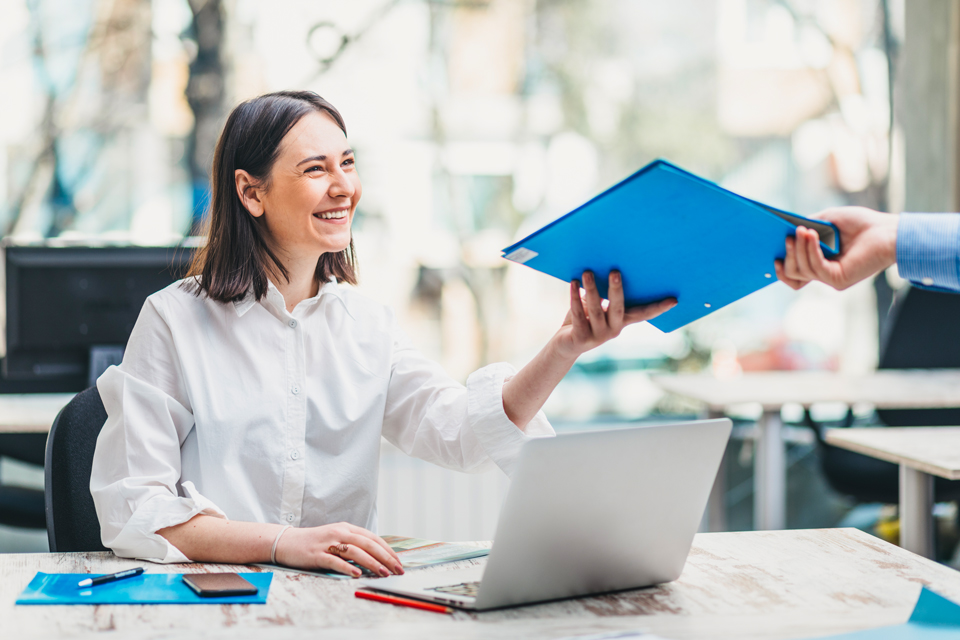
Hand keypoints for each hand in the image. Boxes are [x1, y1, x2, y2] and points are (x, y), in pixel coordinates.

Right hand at [274, 522, 402, 576]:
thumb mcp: (337, 537)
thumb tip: (376, 557)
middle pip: (368, 544)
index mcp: (347, 528)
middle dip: (386, 558)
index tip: (398, 562)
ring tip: (383, 573)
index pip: (373, 538)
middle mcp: (339, 532)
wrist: (287, 542)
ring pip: (355, 552)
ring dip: (372, 563)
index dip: (388, 550)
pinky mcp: (317, 554)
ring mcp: (328, 543)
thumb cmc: (315, 542)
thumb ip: (354, 544)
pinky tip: (357, 574)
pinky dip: (347, 567)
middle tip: (397, 570)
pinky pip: (335, 561)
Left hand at [554, 270, 676, 359]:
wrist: (565, 345)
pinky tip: (573, 283)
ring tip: (587, 272)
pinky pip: (579, 314)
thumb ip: (601, 294)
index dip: (658, 308)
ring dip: (592, 289)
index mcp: (621, 321)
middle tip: (615, 271)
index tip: (674, 300)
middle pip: (619, 309)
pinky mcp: (582, 338)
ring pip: (597, 310)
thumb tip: (605, 267)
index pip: (643, 314)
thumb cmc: (582, 320)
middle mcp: (613, 330)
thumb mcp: (595, 306)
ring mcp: (598, 336)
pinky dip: (575, 297)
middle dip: (617, 290)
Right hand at [775, 206, 898, 290]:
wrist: (887, 231)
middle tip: (788, 236)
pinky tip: (812, 234)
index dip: (782, 267)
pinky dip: (810, 250)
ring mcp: (831, 279)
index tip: (773, 254)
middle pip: (793, 274)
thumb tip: (785, 229)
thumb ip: (806, 226)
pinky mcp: (838, 280)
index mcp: (821, 263)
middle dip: (788, 254)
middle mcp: (824, 274)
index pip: (794, 275)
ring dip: (798, 248)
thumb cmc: (862, 224)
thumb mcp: (827, 220)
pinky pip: (815, 268)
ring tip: (802, 230)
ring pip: (801, 270)